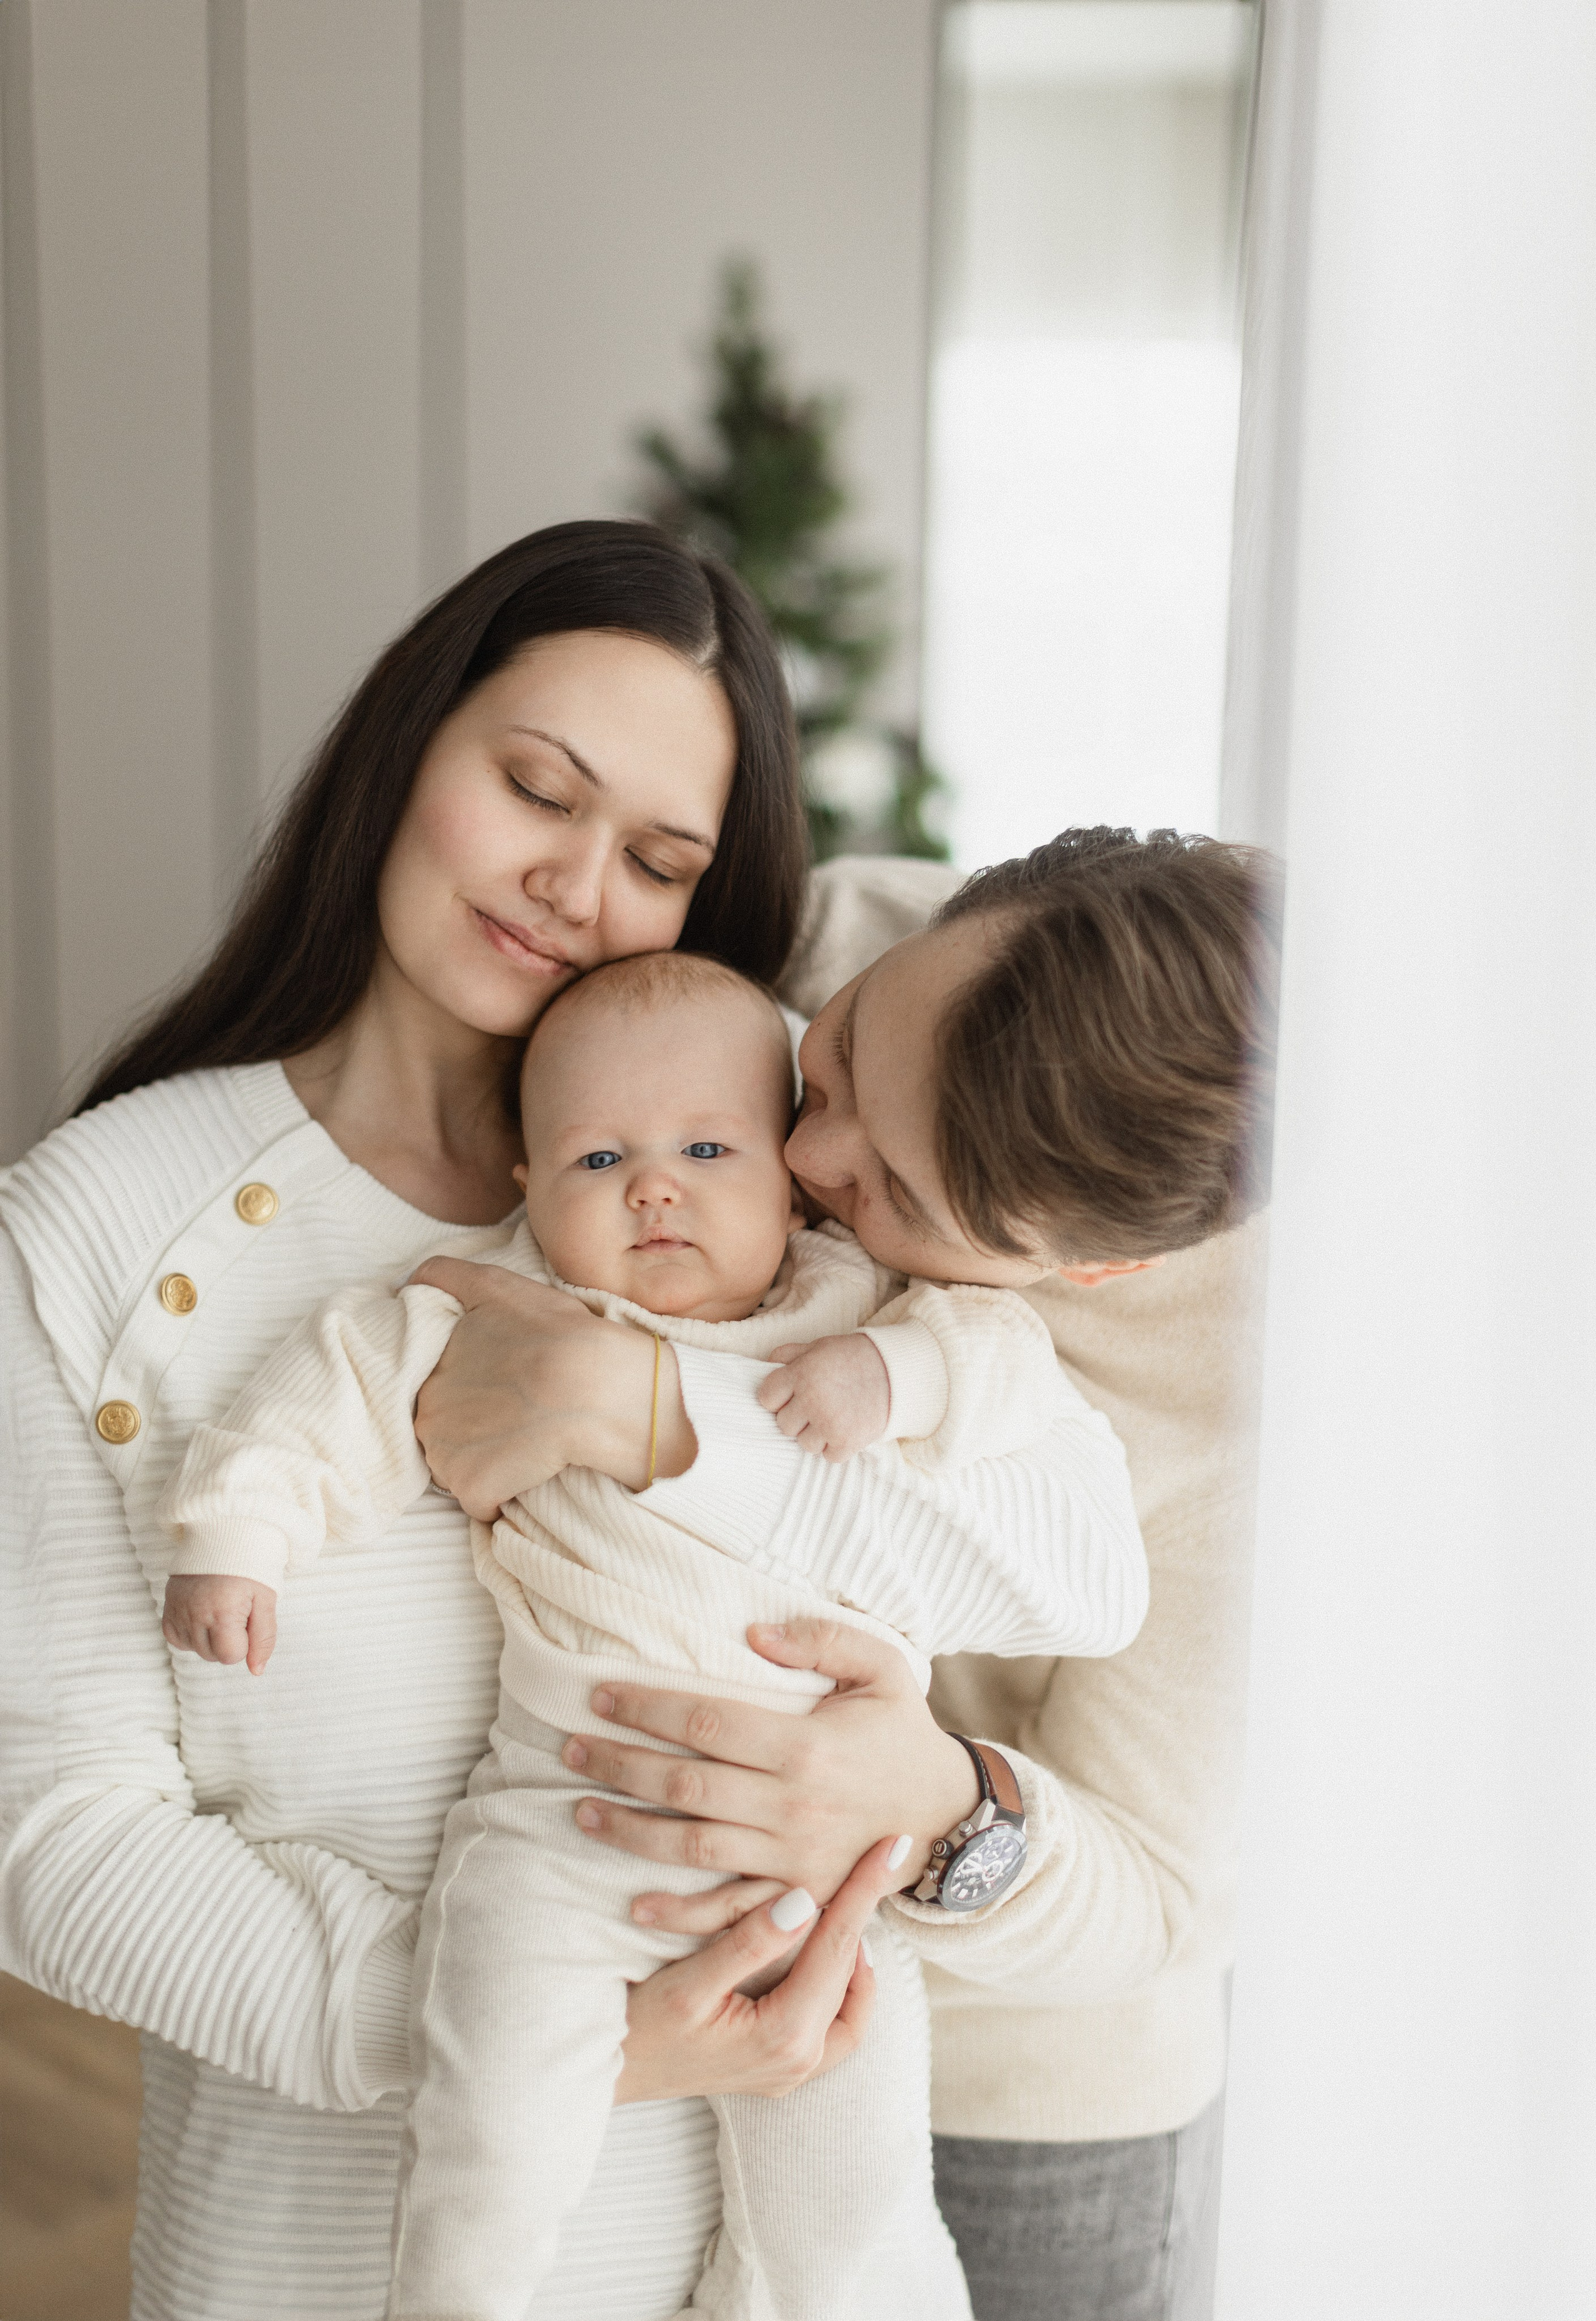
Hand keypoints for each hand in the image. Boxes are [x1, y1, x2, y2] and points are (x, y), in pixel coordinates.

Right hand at [162, 1572, 277, 1674]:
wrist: (224, 1537)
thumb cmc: (251, 1569)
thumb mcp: (266, 1600)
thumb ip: (263, 1638)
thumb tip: (256, 1671)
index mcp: (223, 1612)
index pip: (231, 1656)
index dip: (245, 1641)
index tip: (248, 1618)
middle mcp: (195, 1614)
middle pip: (213, 1656)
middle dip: (228, 1640)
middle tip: (235, 1610)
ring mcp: (177, 1611)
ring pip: (196, 1650)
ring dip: (210, 1637)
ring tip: (220, 1608)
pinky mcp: (167, 1608)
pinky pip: (177, 1640)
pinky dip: (191, 1633)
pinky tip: (203, 1614)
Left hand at [410, 1259, 694, 1518]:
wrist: (601, 1390)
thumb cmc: (561, 1336)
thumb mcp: (500, 1288)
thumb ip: (446, 1277)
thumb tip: (408, 1282)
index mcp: (430, 1364)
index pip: (440, 1387)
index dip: (475, 1388)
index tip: (507, 1387)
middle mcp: (426, 1409)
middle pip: (445, 1428)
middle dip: (476, 1426)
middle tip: (523, 1413)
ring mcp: (445, 1453)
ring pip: (458, 1466)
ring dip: (487, 1462)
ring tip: (529, 1443)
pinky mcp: (471, 1488)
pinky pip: (478, 1502)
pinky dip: (501, 1496)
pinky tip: (531, 1472)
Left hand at [563, 1618, 979, 1898]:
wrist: (950, 1816)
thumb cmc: (904, 1732)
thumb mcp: (884, 1667)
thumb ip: (823, 1639)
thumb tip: (754, 1634)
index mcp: (806, 1745)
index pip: (704, 1722)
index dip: (646, 1707)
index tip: (599, 1695)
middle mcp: (792, 1806)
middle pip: (685, 1786)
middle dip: (618, 1765)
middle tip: (568, 1747)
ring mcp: (792, 1860)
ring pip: (693, 1848)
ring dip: (629, 1831)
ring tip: (579, 1810)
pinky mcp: (798, 1898)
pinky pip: (730, 1911)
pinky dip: (680, 1913)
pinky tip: (633, 1905)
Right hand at [614, 1837, 909, 2102]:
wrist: (607, 2074)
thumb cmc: (639, 2027)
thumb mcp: (689, 1983)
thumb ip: (749, 1943)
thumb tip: (804, 1900)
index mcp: (785, 2036)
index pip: (838, 1948)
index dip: (864, 1890)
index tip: (893, 1846)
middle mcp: (799, 2062)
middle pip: (853, 1977)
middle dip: (863, 1921)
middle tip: (871, 1867)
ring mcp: (791, 2073)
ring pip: (850, 2009)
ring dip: (852, 1958)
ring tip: (846, 1910)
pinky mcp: (778, 2070)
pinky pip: (831, 2028)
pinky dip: (837, 1989)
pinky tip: (821, 1959)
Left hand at [756, 1334, 890, 1460]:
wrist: (898, 1371)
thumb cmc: (854, 1357)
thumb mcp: (820, 1346)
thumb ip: (789, 1354)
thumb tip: (766, 1364)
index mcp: (801, 1373)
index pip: (766, 1398)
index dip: (777, 1397)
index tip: (792, 1395)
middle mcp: (812, 1399)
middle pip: (784, 1424)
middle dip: (798, 1417)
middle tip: (819, 1405)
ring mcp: (829, 1422)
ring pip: (804, 1444)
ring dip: (817, 1434)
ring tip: (835, 1416)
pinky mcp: (848, 1442)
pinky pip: (828, 1456)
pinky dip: (837, 1446)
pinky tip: (847, 1428)